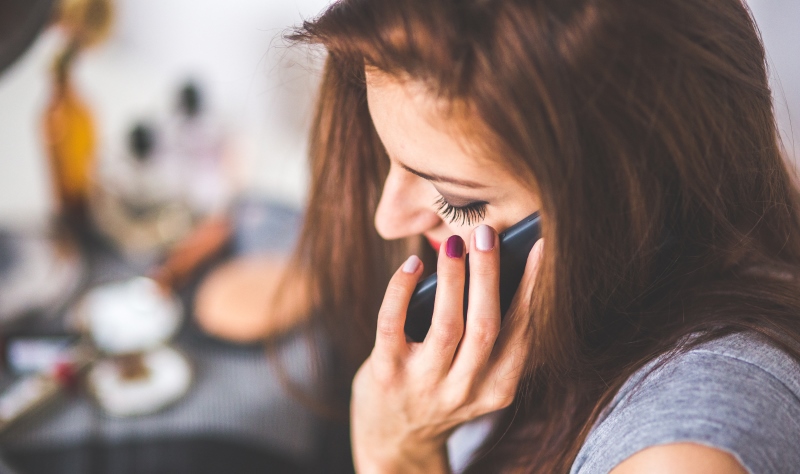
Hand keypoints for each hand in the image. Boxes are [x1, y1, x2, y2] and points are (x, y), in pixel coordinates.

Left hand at [351, 225, 543, 472]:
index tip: (538, 248)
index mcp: (496, 389)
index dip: (531, 288)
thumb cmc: (439, 392)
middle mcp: (464, 390)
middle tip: (487, 233)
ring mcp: (424, 384)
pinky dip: (401, 290)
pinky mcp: (386, 375)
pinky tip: (412, 265)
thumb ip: (488, 339)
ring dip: (452, 278)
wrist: (394, 442)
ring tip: (454, 243)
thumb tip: (494, 266)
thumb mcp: (476, 378)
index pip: (521, 332)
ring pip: (446, 325)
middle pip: (486, 326)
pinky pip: (393, 325)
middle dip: (489, 275)